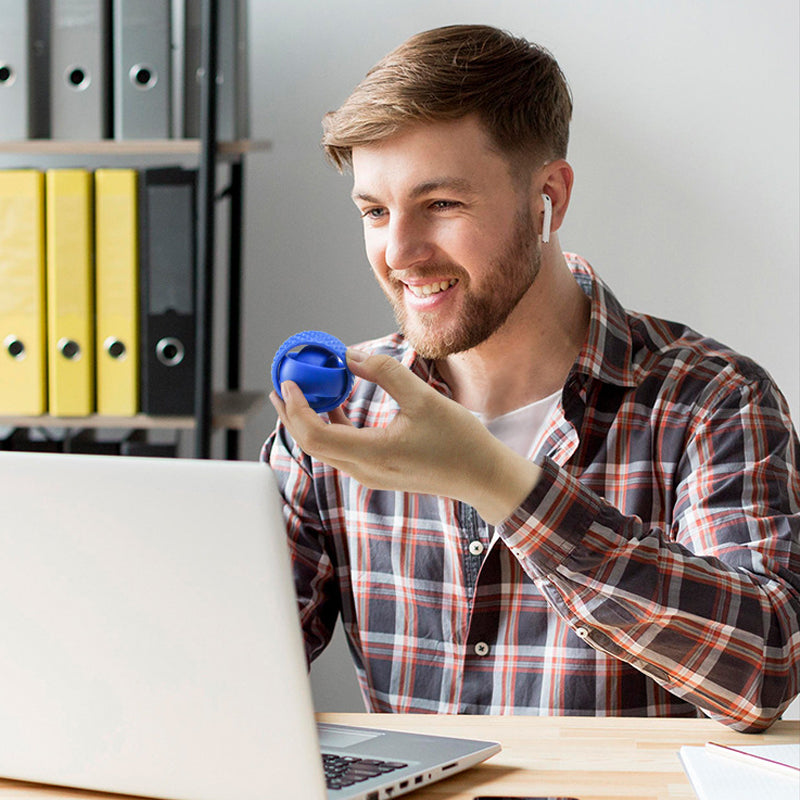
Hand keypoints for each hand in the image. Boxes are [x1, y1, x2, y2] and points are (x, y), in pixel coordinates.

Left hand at [269, 348, 541, 524]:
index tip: (288, 381)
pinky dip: (331, 425)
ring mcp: (370, 475)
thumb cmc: (460, 441)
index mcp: (373, 454)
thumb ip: (384, 373)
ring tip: (303, 388)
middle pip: (312, 444)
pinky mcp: (378, 472)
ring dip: (310, 419)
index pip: (315, 434)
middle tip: (282, 383)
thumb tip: (349, 355)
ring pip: (325, 448)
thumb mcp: (424, 399)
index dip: (296, 407)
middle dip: (292, 413)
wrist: (482, 477)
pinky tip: (335, 402)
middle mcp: (365, 470)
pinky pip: (342, 449)